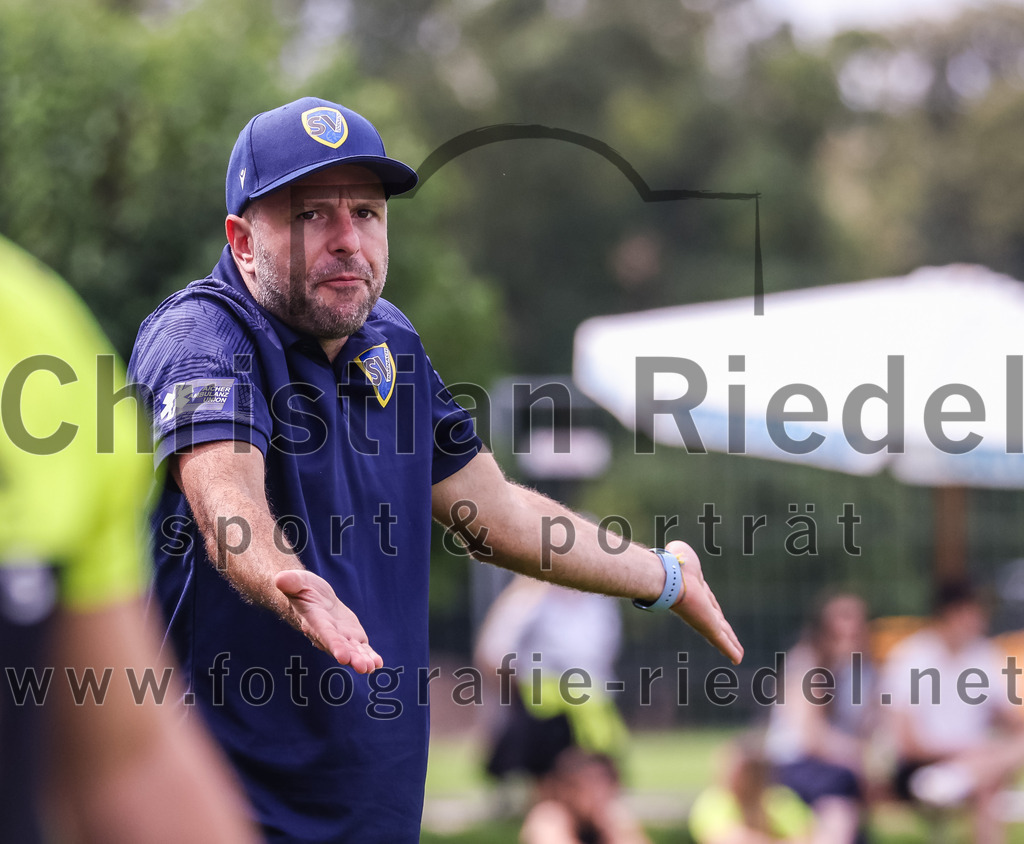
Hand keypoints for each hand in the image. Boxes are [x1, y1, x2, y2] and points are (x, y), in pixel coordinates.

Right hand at [274, 569, 383, 673]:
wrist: (311, 596)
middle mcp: (327, 634)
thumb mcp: (297, 581)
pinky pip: (361, 648)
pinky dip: (369, 655)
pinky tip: (377, 663)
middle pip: (341, 648)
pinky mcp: (351, 636)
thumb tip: (279, 579)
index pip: (325, 634)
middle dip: (352, 658)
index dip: (334, 645)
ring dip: (362, 660)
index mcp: (314, 621)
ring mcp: (340, 637)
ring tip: (372, 667)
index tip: (343, 657)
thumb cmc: (301, 588)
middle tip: (363, 667)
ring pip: (352, 651)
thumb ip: (290, 582)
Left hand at [667, 540, 743, 664]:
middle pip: (716, 622)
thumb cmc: (673, 563)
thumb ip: (682, 554)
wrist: (669, 578)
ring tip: (737, 656)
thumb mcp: (681, 555)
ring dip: (730, 645)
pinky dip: (730, 650)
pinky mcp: (708, 627)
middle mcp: (701, 607)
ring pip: (721, 635)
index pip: (709, 604)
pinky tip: (737, 659)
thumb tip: (676, 551)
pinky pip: (722, 641)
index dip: (714, 611)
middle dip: (725, 632)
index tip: (718, 618)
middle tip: (731, 641)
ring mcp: (704, 619)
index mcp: (697, 591)